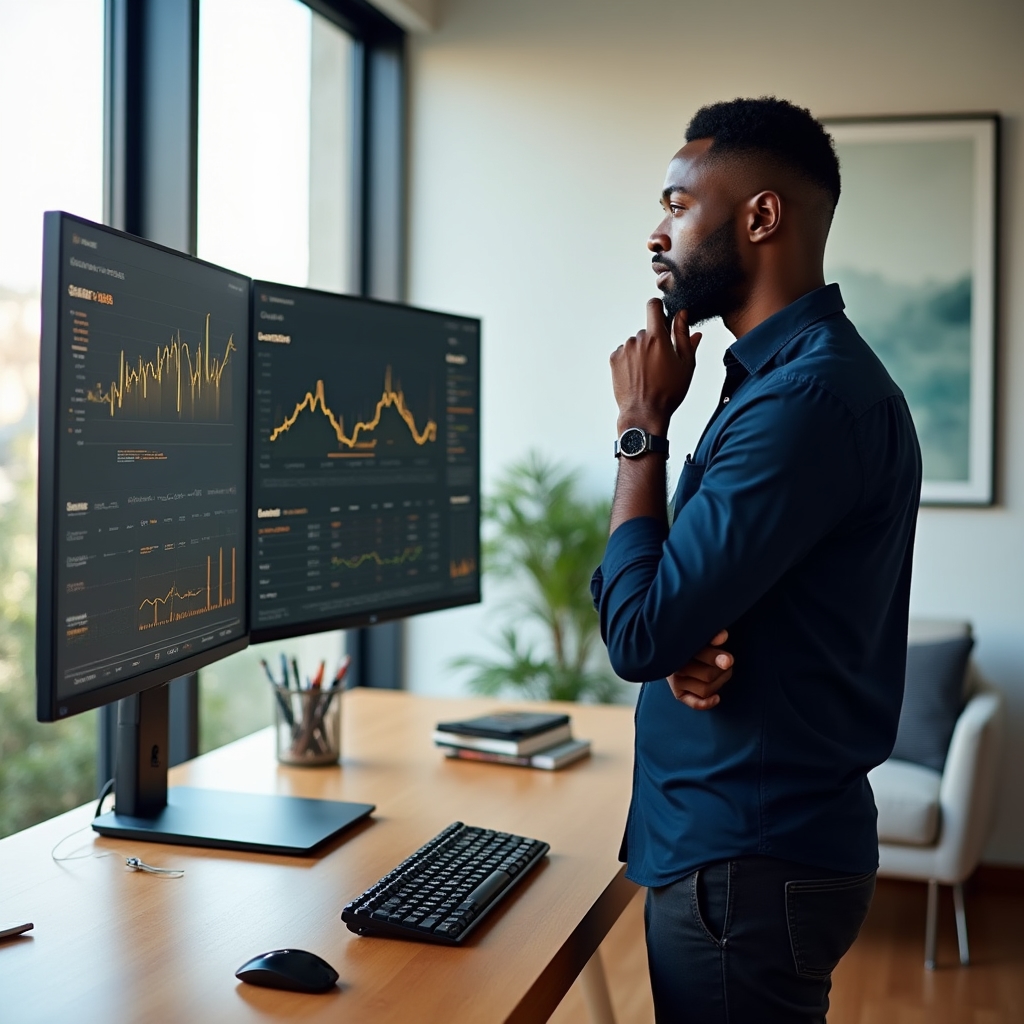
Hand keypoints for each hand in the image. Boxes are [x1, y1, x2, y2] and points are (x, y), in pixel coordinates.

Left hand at [610, 299, 701, 434]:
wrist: (645, 413)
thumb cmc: (668, 392)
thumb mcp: (686, 363)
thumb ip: (684, 336)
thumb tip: (683, 316)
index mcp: (657, 337)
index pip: (653, 306)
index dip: (658, 308)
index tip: (662, 317)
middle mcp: (637, 339)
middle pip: (646, 330)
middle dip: (654, 340)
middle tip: (662, 361)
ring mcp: (624, 350)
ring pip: (636, 342)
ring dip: (642, 351)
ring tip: (650, 372)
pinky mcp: (614, 360)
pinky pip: (625, 352)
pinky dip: (631, 360)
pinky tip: (638, 375)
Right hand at [667, 630, 732, 709]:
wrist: (670, 646)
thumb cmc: (692, 640)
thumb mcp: (700, 635)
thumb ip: (711, 634)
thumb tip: (722, 637)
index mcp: (679, 647)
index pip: (701, 656)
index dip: (716, 658)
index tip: (729, 660)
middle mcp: (675, 666)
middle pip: (708, 675)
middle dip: (723, 671)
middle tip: (728, 662)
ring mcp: (675, 681)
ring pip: (706, 690)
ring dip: (719, 683)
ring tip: (723, 673)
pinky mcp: (678, 692)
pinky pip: (694, 703)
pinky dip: (706, 703)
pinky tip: (717, 698)